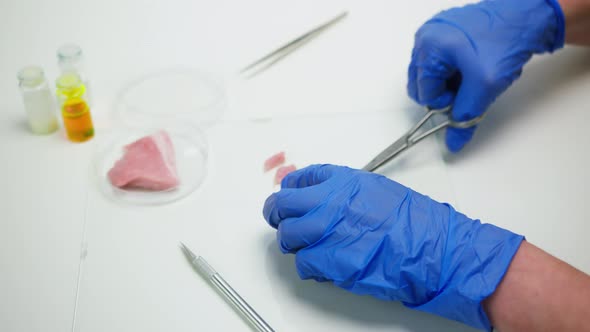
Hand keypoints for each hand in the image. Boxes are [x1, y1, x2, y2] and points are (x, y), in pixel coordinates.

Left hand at [263, 164, 522, 329]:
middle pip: (282, 204)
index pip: (300, 179)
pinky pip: (302, 262)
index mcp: (343, 181)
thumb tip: (326, 198)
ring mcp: (326, 231)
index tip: (289, 193)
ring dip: (292, 241)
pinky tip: (322, 264)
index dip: (291, 188)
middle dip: (279, 213)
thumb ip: (347, 193)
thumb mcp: (379, 192)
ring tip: (303, 246)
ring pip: (287, 235)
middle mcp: (329, 202)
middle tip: (282, 220)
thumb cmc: (416, 222)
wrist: (434, 250)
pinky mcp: (328, 260)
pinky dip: (309, 265)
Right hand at [408, 0, 564, 151]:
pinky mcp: (447, 30)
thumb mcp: (484, 86)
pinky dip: (454, 70)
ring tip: (472, 78)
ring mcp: (436, 31)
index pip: (423, 92)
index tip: (464, 100)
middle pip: (422, 82)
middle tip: (467, 92)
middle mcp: (427, 37)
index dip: (444, 103)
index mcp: (429, 46)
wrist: (528, 16)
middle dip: (443, 93)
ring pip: (431, 72)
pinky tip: (472, 68)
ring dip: (449, 83)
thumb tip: (454, 141)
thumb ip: (465, 117)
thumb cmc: (505, 40)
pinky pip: (441, 59)